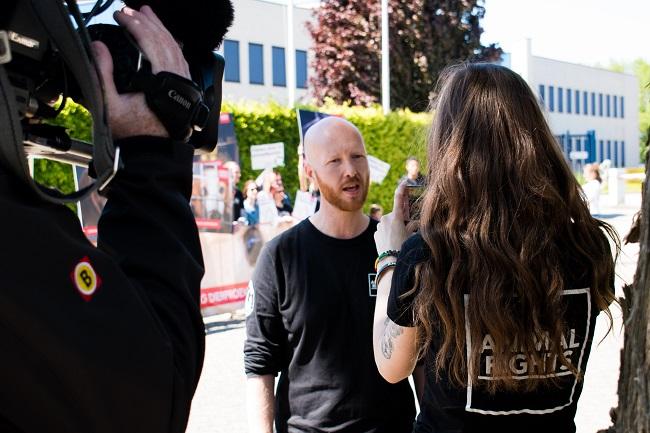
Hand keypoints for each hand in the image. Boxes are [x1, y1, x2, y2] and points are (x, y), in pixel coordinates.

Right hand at [92, 6, 190, 138]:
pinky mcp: (187, 89)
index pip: (150, 41)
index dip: (134, 24)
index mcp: (162, 80)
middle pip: (166, 40)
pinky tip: (162, 38)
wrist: (153, 154)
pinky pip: (181, 59)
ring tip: (147, 15)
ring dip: (160, 29)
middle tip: (130, 9)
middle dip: (147, 21)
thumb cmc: (134, 134)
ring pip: (176, 48)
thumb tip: (97, 46)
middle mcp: (179, 79)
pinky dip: (170, 44)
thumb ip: (102, 74)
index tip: (119, 14)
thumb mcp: (110, 105)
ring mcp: (186, 84)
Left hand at [374, 182, 412, 253]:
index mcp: (396, 217)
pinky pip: (384, 230)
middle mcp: (386, 218)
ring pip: (389, 224)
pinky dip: (388, 234)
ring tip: (398, 241)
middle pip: (396, 216)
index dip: (402, 188)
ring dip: (394, 228)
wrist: (390, 261)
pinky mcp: (376, 233)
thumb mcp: (411, 235)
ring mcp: (379, 226)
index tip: (404, 181)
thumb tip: (414, 222)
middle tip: (405, 233)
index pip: (399, 198)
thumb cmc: (403, 247)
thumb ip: (413, 225)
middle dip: (401, 221)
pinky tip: (391, 243)